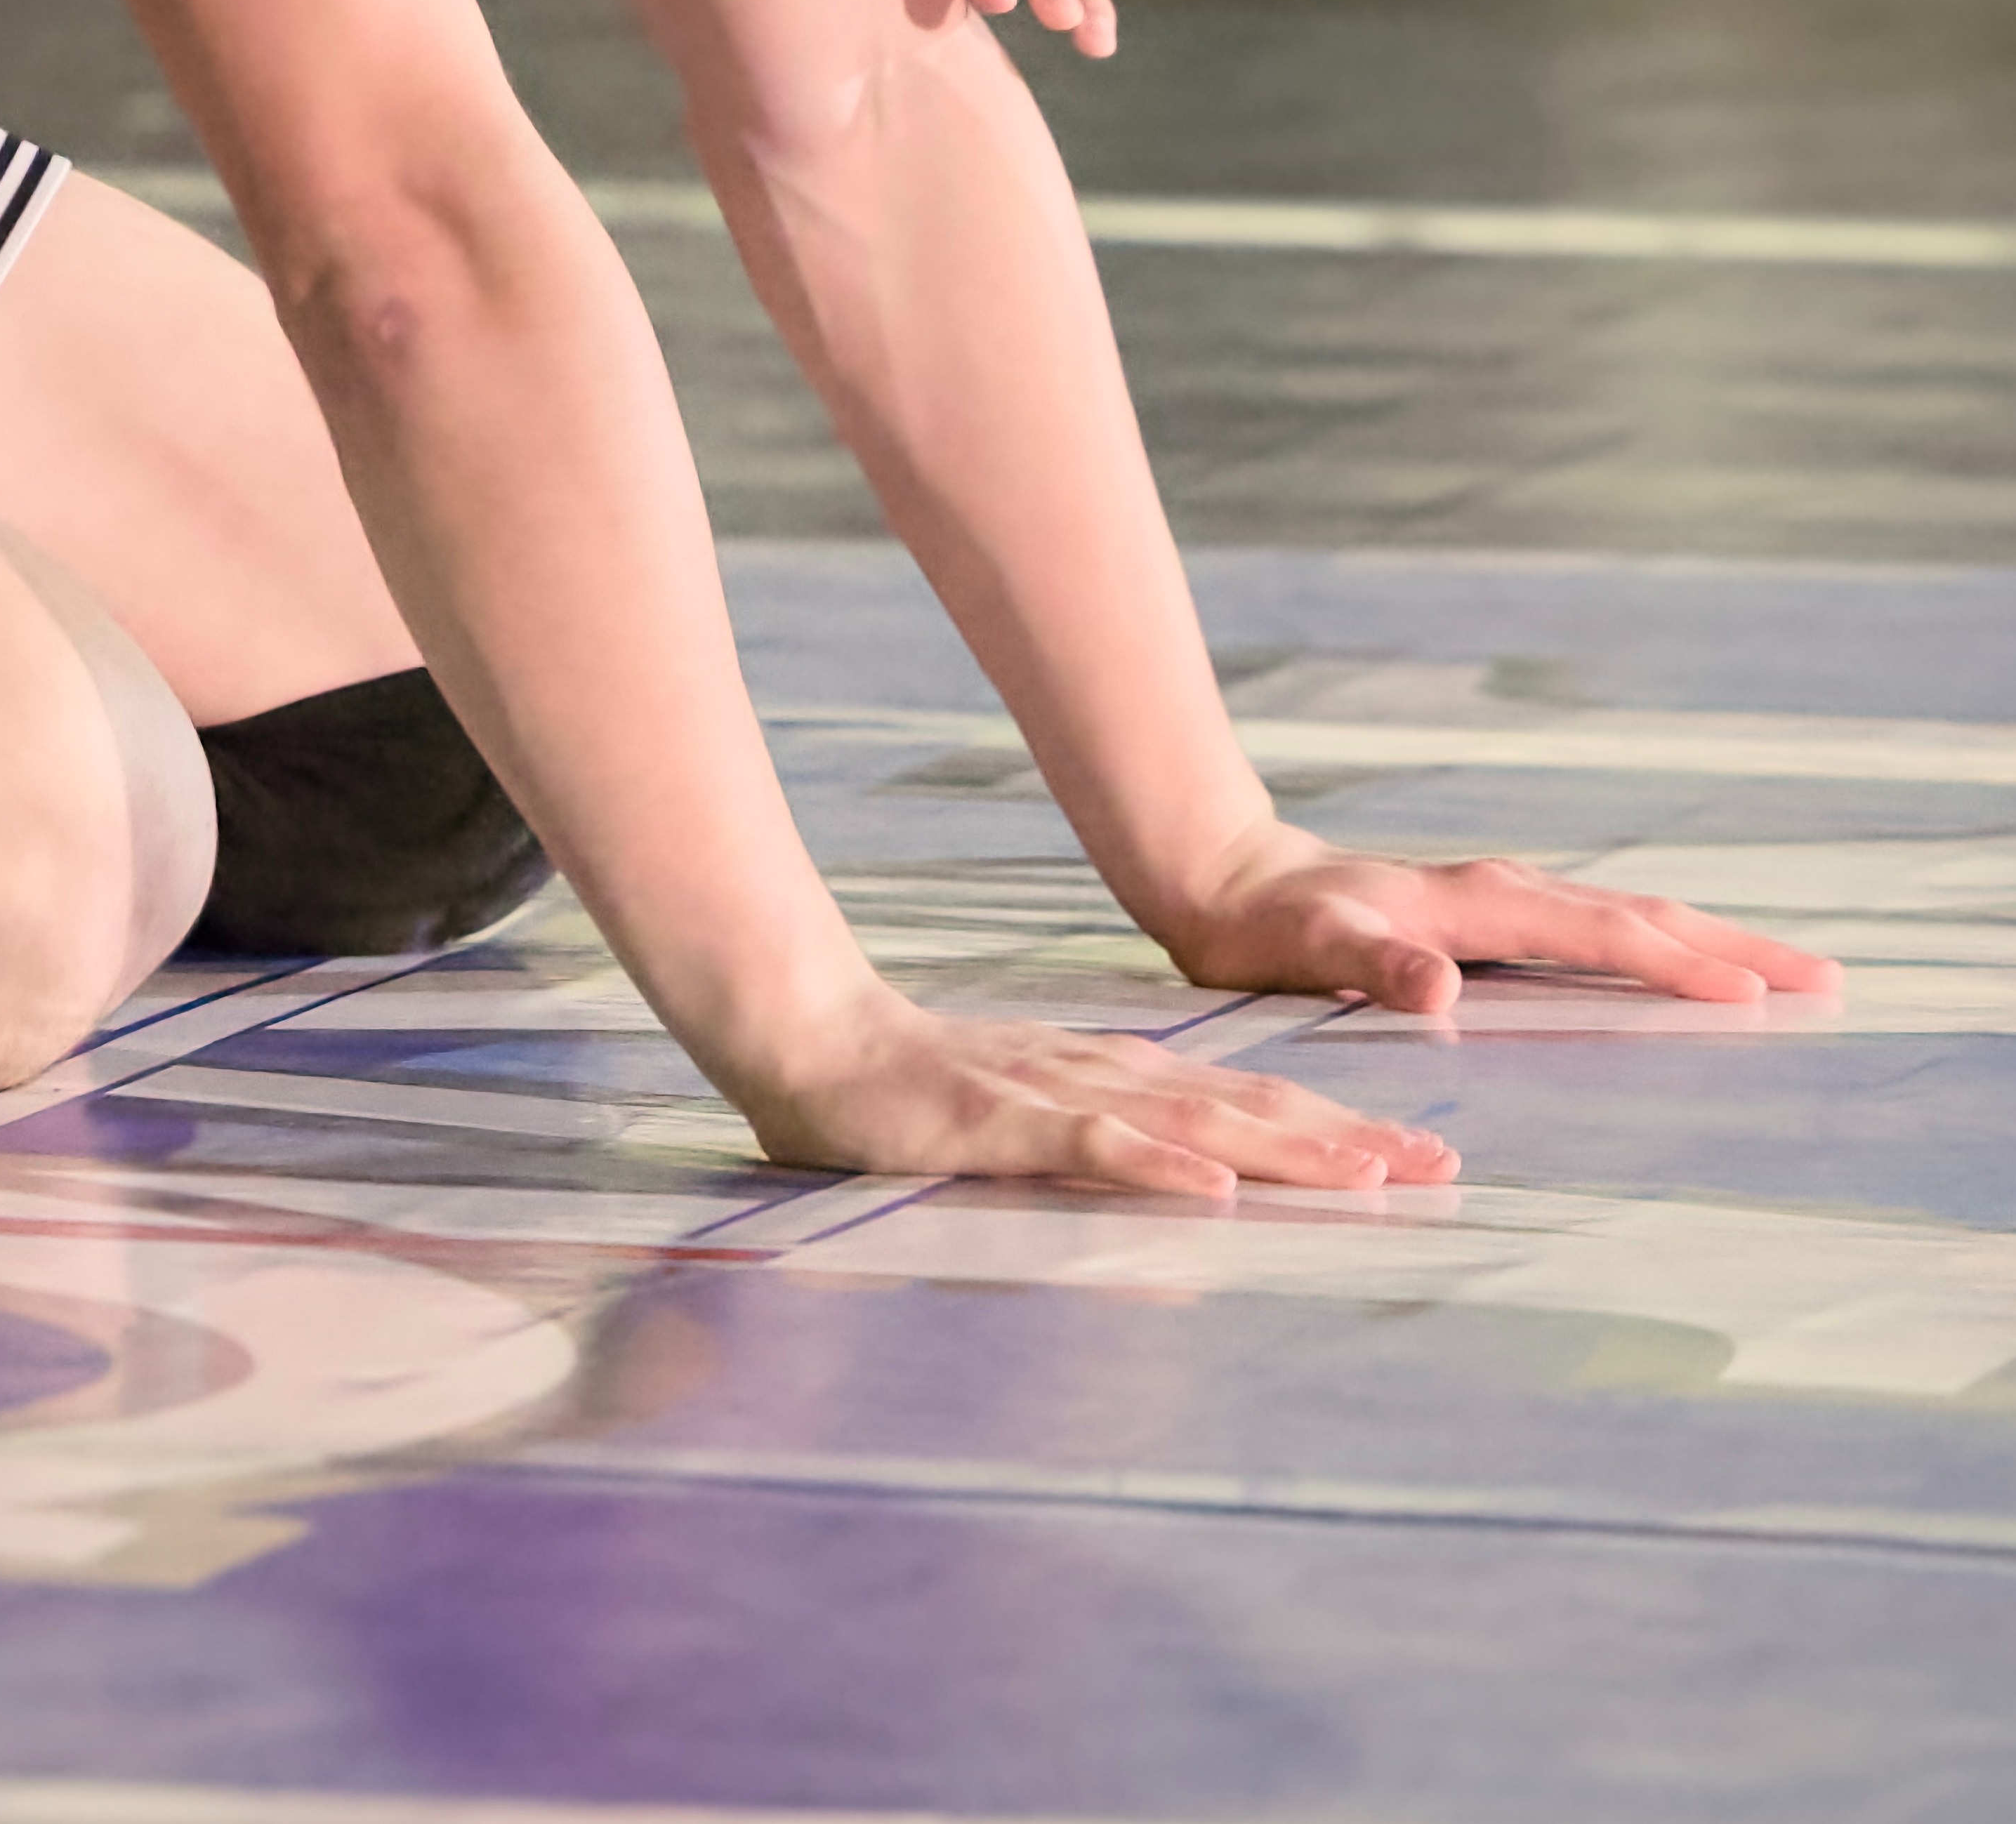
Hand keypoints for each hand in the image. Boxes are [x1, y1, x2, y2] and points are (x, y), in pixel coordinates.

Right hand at [737, 985, 1454, 1204]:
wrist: (802, 1035)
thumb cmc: (909, 1094)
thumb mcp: (1027, 1129)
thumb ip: (1101, 1156)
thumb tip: (1191, 1208)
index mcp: (1115, 1078)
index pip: (1249, 1103)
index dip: (1339, 1126)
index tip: (1422, 1153)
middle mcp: (1104, 1077)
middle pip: (1248, 1107)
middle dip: (1350, 1137)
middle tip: (1441, 1165)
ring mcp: (1054, 1095)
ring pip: (1192, 1121)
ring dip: (1289, 1149)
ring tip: (1371, 1174)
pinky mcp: (998, 1119)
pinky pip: (1089, 1146)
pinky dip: (1157, 1163)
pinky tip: (1214, 1187)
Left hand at [1160, 830, 1841, 1027]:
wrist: (1221, 880)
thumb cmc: (1263, 924)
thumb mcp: (1306, 949)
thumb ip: (1370, 966)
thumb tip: (1439, 990)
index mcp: (1479, 904)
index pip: (1604, 934)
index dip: (1679, 964)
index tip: (1759, 996)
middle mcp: (1502, 894)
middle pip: (1640, 916)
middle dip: (1732, 947)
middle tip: (1825, 981)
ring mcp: (1498, 905)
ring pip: (1625, 919)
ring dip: (1704, 943)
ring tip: (1780, 977)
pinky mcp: (1487, 921)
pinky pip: (1593, 934)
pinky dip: (1652, 949)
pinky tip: (1676, 976)